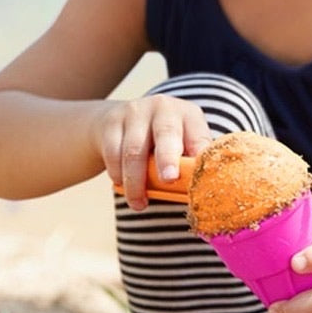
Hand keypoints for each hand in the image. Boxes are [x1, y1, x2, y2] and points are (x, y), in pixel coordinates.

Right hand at [95, 95, 212, 209]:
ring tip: (139, 204)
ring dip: (136, 182)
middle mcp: (163, 108)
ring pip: (134, 150)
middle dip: (168, 158)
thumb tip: (199, 192)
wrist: (120, 119)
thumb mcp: (181, 143)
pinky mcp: (112, 122)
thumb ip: (190, 163)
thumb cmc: (161, 141)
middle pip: (167, 134)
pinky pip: (113, 153)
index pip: (197, 136)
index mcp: (188, 115)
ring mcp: (135, 112)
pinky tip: (122, 185)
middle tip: (169, 179)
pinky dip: (118, 174)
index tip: (197, 175)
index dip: (198, 154)